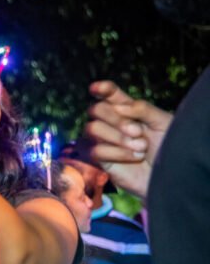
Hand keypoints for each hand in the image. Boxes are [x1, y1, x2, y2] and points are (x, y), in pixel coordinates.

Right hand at [85, 80, 172, 199]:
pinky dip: (117, 152)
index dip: (101, 89)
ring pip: (92, 128)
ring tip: (140, 147)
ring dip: (117, 137)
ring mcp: (104, 141)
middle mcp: (112, 123)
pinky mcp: (100, 160)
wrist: (170, 174)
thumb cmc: (169, 147)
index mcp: (127, 110)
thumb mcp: (162, 122)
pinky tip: (134, 157)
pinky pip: (95, 150)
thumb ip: (142, 108)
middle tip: (138, 132)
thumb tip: (119, 107)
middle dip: (116, 119)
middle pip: (96, 109)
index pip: (109, 94)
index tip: (96, 89)